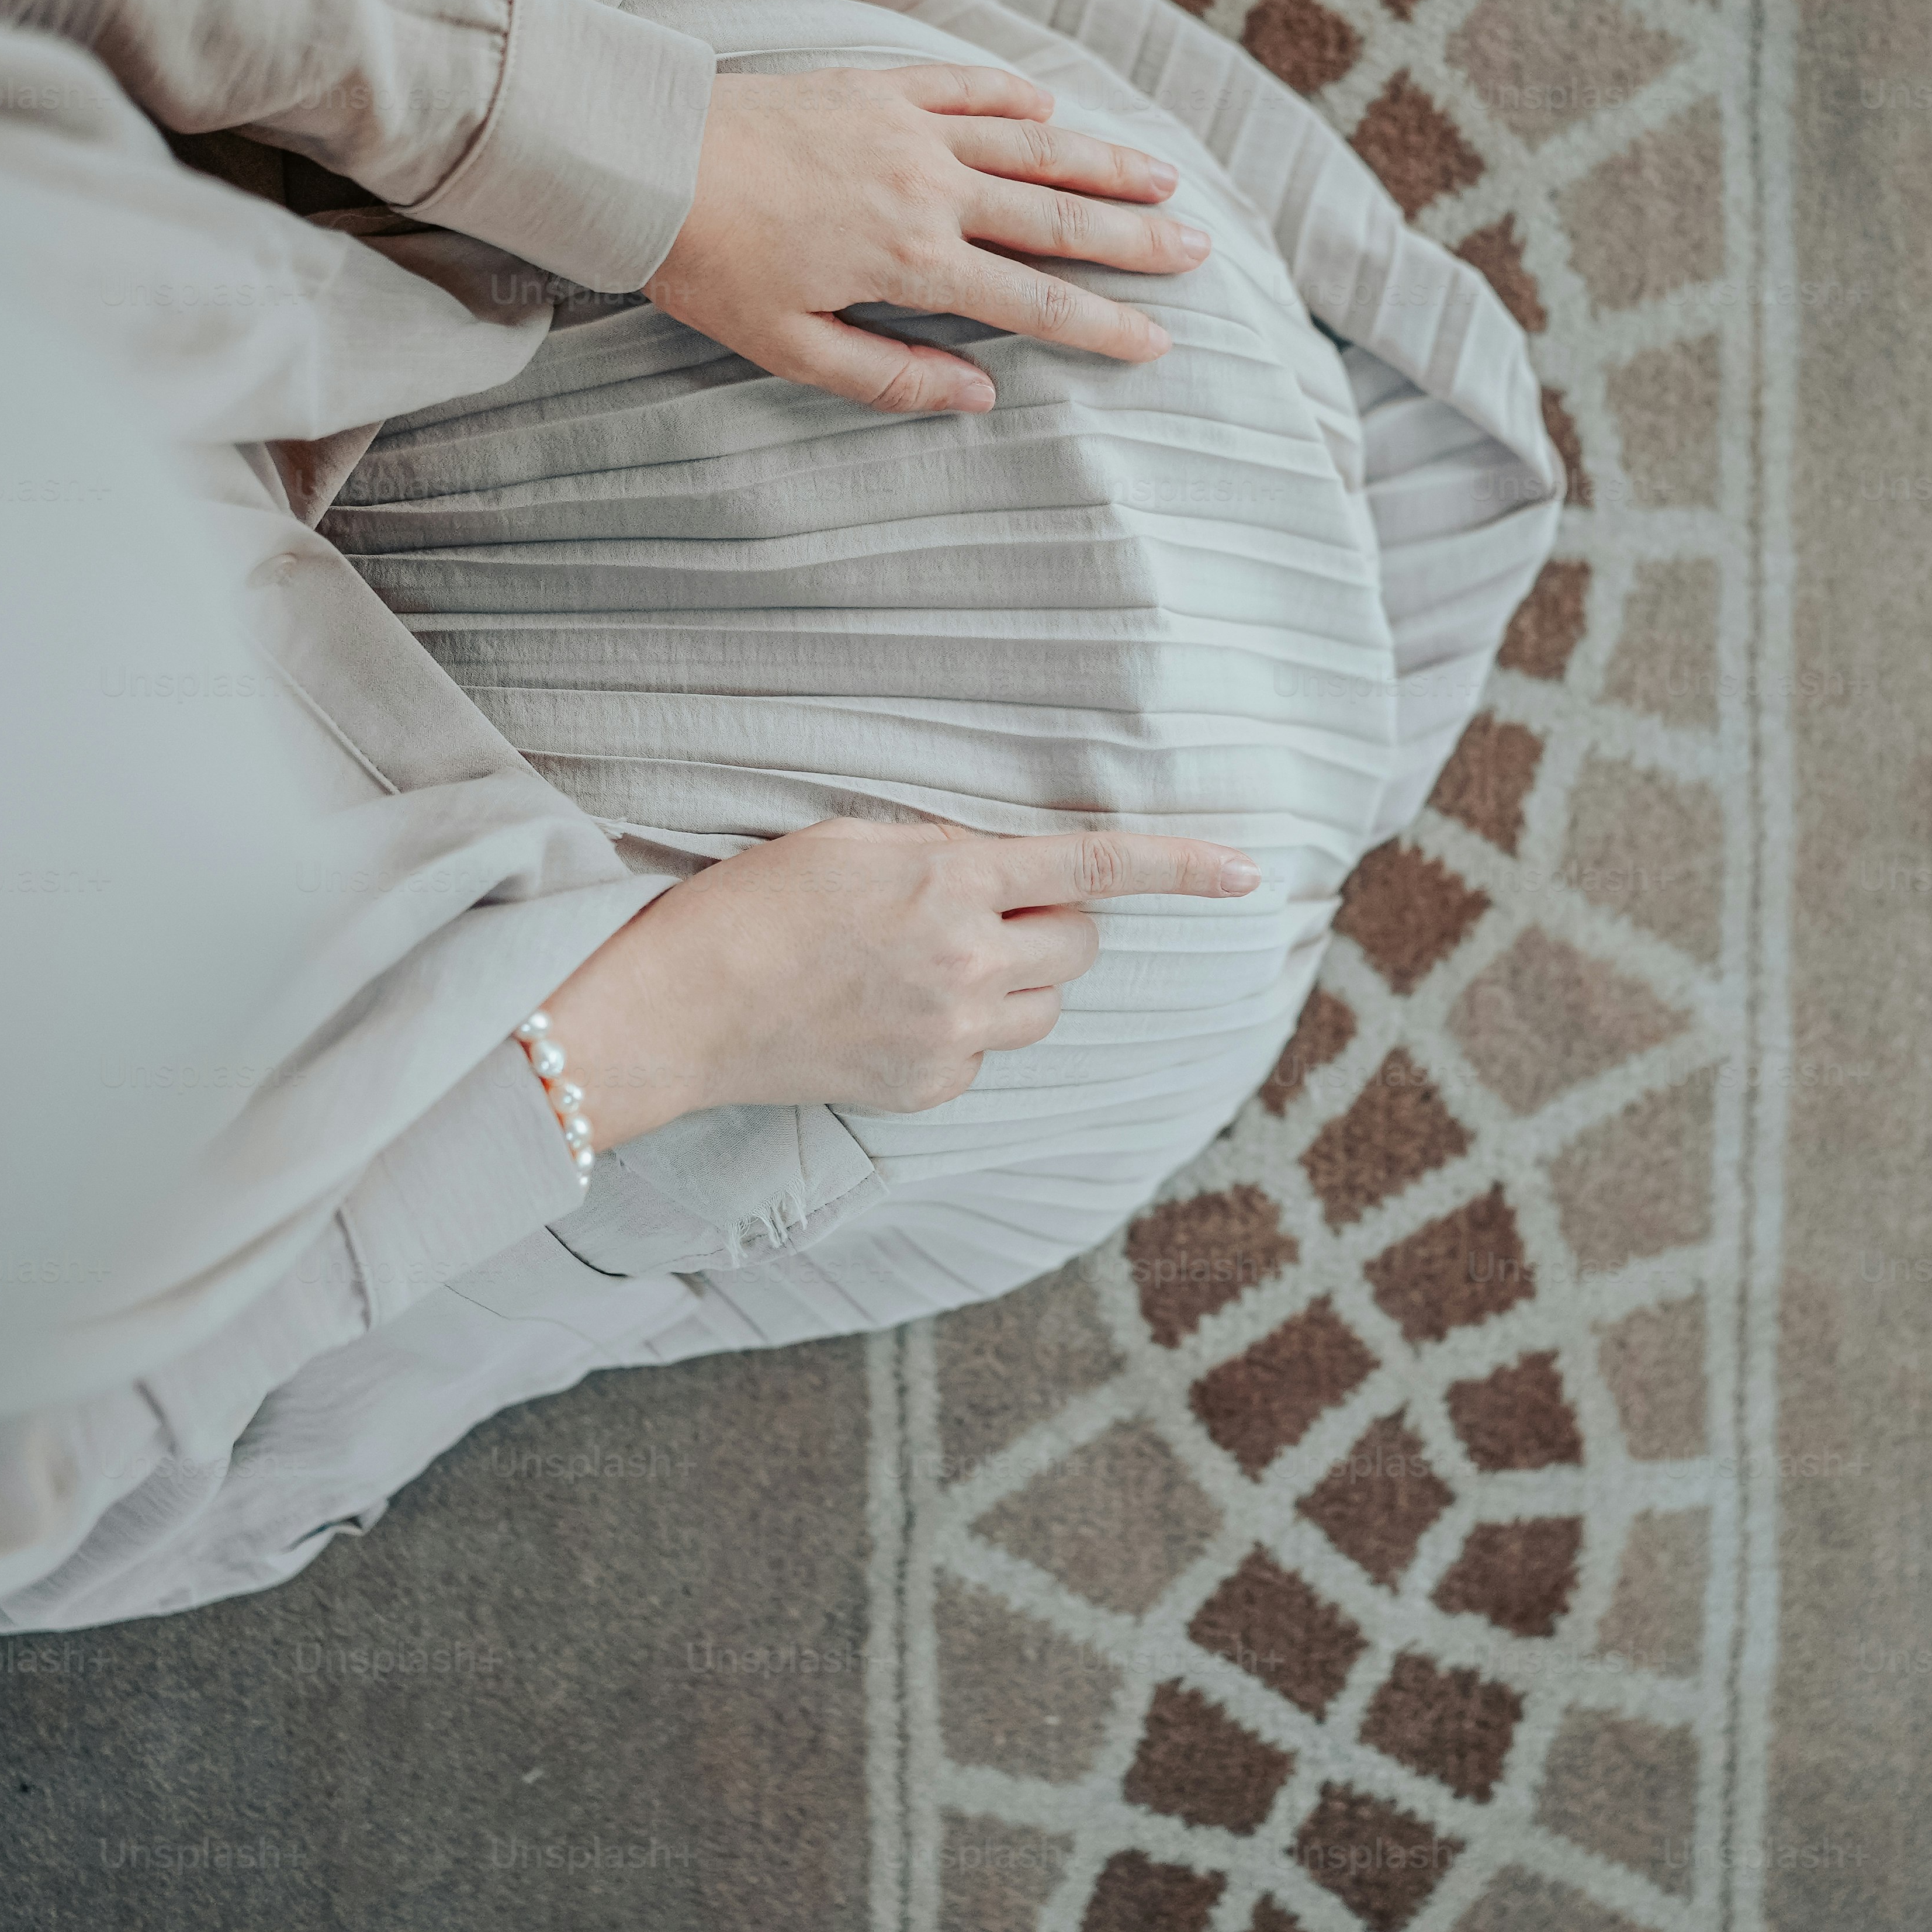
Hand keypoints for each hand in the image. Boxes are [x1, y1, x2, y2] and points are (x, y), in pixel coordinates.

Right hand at [531, 818, 1263, 1143]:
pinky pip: (992, 1054)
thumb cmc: (755, 905)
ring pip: (1047, 1005)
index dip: (1182, 867)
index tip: (1250, 874)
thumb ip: (947, 852)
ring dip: (1018, 979)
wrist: (681, 1008)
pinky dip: (966, 1031)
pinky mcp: (932, 1089)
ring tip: (931, 966)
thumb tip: (1017, 873)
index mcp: (951, 881)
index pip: (1095, 868)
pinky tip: (892, 1013)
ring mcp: (953, 1037)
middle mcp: (967, 962)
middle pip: (1080, 943)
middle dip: (1053, 924)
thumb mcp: (853, 842)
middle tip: (982, 913)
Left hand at [641, 66, 1214, 414]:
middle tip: (1197, 250)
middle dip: (1135, 238)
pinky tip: (1053, 105)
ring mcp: (907, 128)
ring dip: (1102, 162)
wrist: (643, 159)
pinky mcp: (875, 87)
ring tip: (1164, 176)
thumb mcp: (789, 348)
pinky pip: (965, 85)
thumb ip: (890, 376)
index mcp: (913, 261)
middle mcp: (929, 188)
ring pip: (1031, 144)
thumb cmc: (708, 264)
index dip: (1104, 326)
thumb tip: (980, 396)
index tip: (1158, 340)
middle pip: (1056, 217)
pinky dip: (1015, 95)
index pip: (1035, 302)